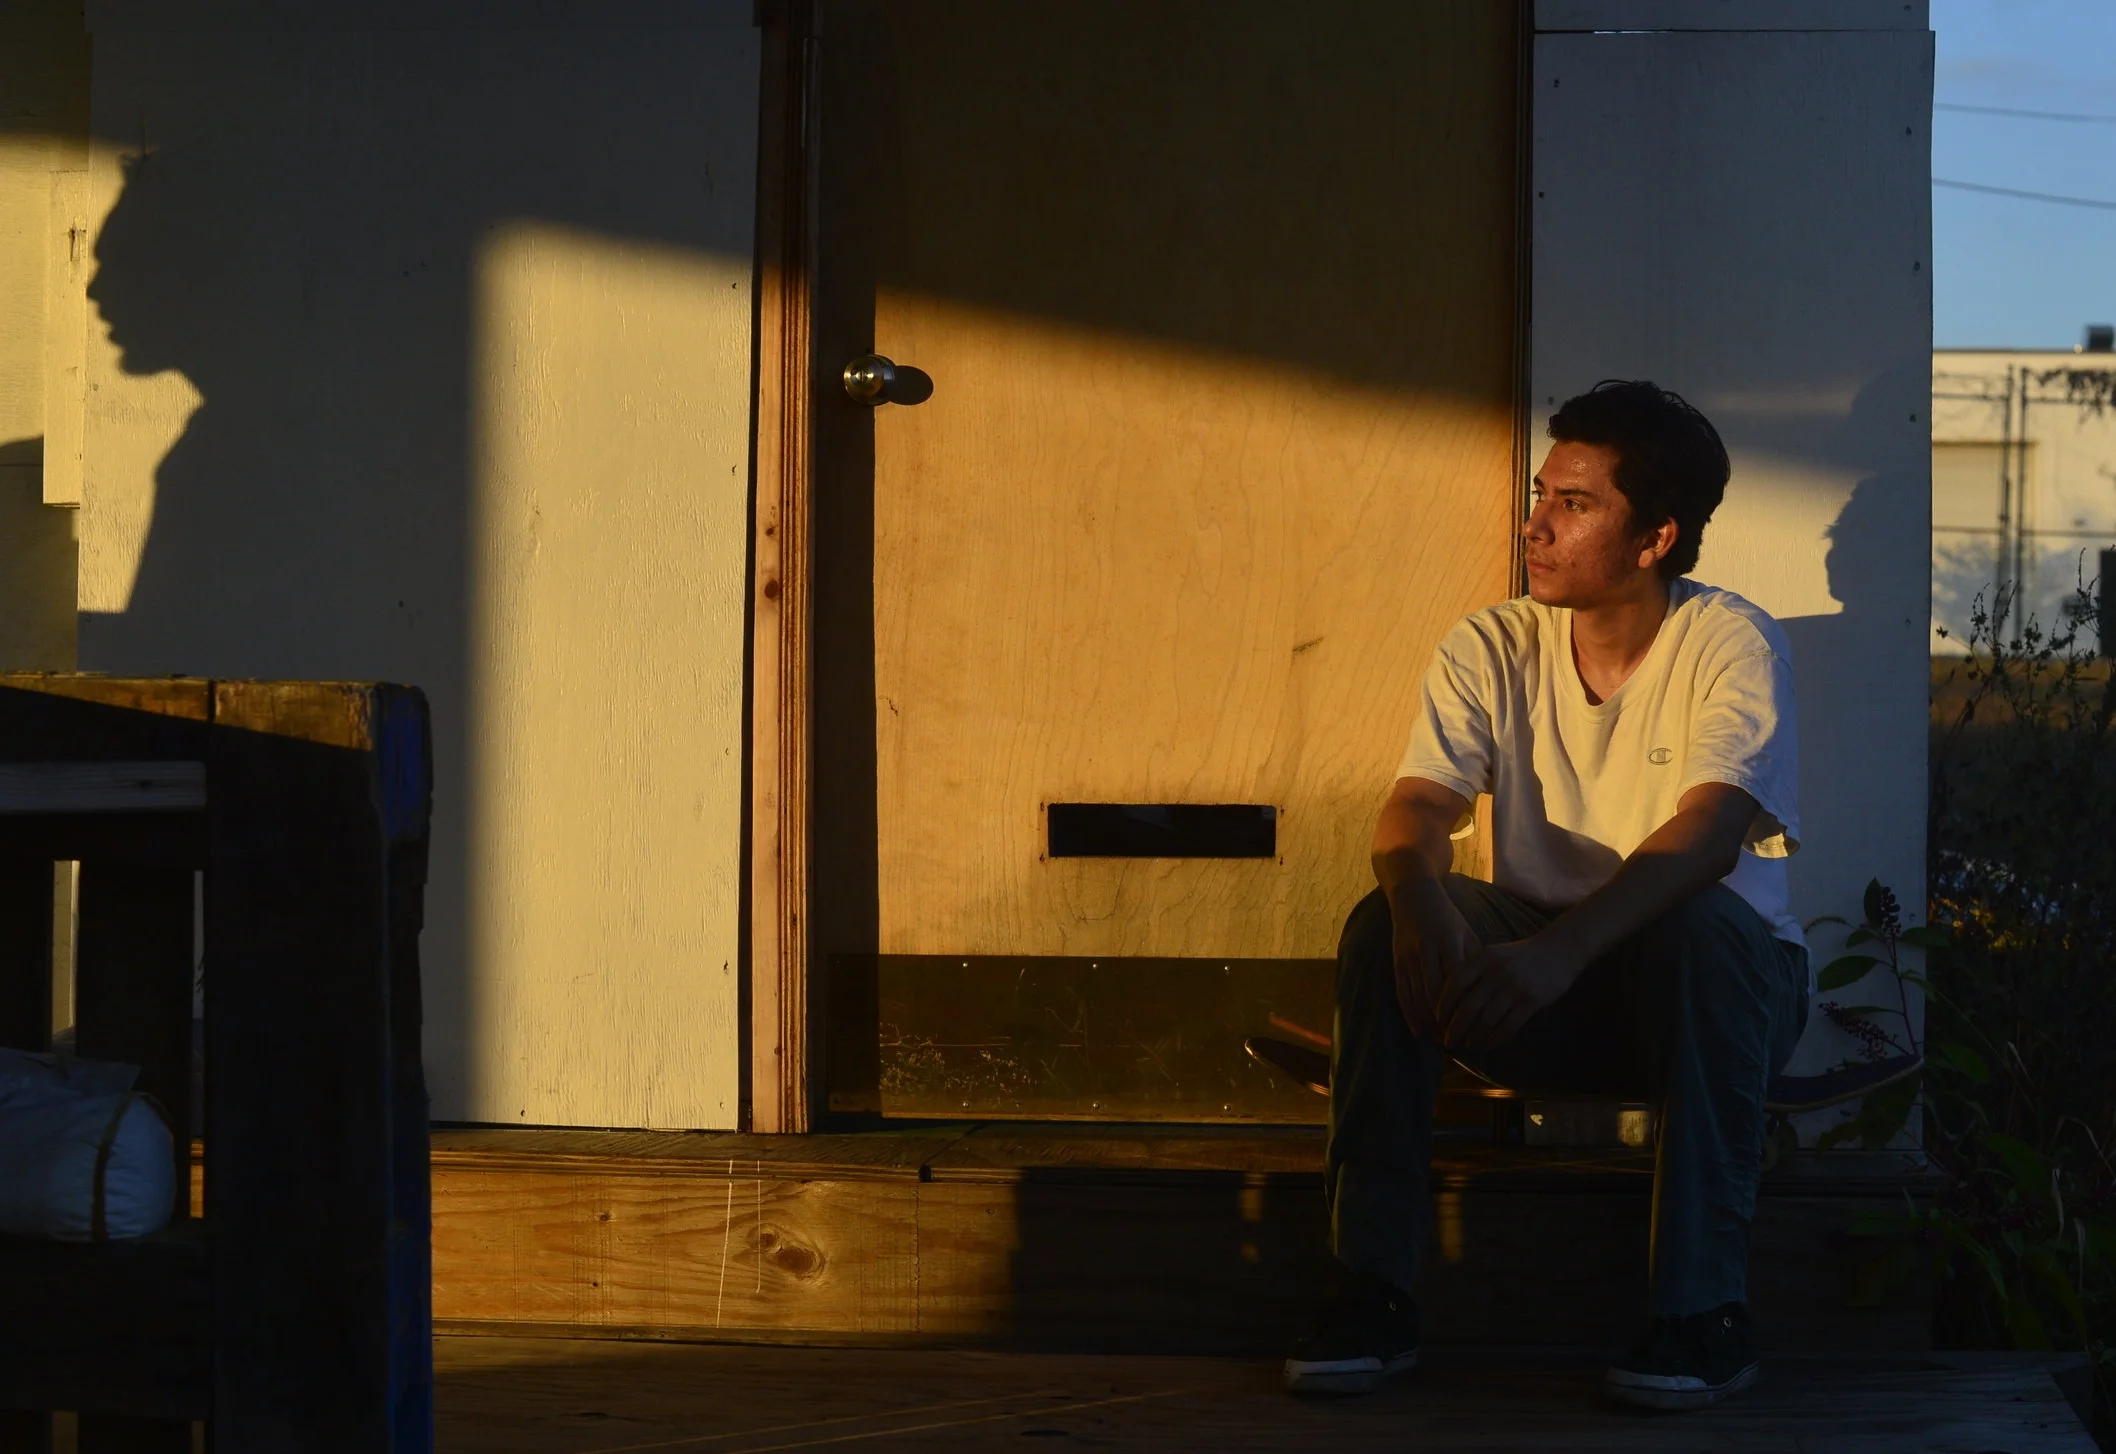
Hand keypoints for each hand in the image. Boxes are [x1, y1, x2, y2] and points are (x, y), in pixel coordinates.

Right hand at [1388, 880, 1479, 1039]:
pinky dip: (1410, 1015)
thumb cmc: (1447, 918)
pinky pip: (1402, 993)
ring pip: (1418, 997)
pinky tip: (1419, 1031)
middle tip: (1459, 1041)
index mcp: (1450, 942)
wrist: (1414, 897)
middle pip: (1436, 995)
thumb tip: (1488, 993)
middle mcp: (1428, 950)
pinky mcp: (1397, 962)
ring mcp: (1410, 956)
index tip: (1475, 1027)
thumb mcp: (1466, 933)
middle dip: (1447, 1021)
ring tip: (1442, 1040)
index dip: (1464, 1008)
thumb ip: (1475, 961)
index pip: (1458, 983)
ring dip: (1429, 1023)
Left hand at [1437, 935, 1584, 1050]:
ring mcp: (1515, 987)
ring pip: (1487, 1021)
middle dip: (1455, 1029)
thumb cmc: (1519, 956)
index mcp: (1482, 958)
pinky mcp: (1532, 1000)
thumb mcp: (1492, 955)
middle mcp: (1496, 972)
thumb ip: (1473, 972)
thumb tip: (1449, 1002)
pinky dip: (1495, 1039)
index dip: (1444, 1006)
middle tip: (1448, 1042)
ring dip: (1475, 1037)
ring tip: (1469, 1044)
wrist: (1558, 951)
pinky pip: (1508, 1026)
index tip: (1438, 1020)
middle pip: (1468, 1007)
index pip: (1455, 984)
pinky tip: (1489, 1044)